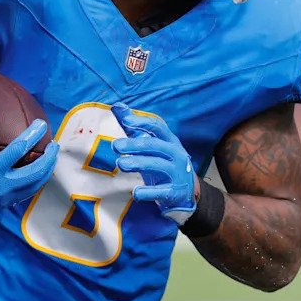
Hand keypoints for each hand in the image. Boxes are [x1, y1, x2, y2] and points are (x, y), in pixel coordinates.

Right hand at [0, 106, 58, 221]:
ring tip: (50, 157)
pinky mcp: (3, 205)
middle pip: (35, 173)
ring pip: (34, 186)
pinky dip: (35, 181)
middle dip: (49, 158)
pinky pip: (26, 193)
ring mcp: (4, 199)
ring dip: (46, 171)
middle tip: (54, 144)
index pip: (18, 151)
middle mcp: (1, 188)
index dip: (32, 136)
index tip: (41, 125)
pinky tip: (37, 170)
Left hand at [111, 102, 196, 224]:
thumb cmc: (164, 164)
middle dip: (134, 145)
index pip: (158, 127)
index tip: (126, 120)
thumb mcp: (151, 146)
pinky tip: (135, 192)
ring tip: (121, 164)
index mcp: (170, 141)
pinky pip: (161, 191)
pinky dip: (148, 192)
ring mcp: (177, 173)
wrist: (185, 193)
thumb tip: (117, 106)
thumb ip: (134, 128)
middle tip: (115, 146)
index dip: (142, 122)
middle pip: (155, 146)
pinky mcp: (175, 191)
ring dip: (138, 163)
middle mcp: (176, 154)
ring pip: (158, 165)